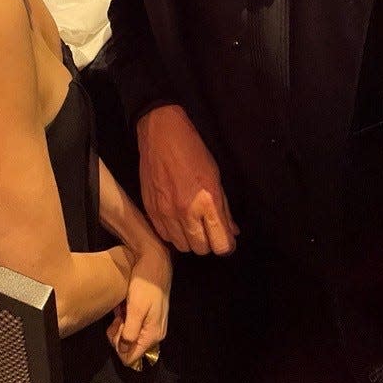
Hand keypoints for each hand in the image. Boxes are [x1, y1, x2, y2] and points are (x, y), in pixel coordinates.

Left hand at [106, 240, 170, 366]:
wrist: (155, 262)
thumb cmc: (145, 284)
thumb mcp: (136, 308)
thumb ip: (130, 332)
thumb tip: (123, 349)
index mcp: (153, 334)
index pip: (131, 357)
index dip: (118, 345)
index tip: (117, 326)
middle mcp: (156, 334)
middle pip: (130, 348)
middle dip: (119, 335)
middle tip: (118, 316)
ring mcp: (154, 325)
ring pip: (131, 337)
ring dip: (122, 325)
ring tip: (122, 309)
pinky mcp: (151, 316)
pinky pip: (135, 326)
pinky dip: (127, 319)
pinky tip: (125, 306)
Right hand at [138, 105, 238, 254]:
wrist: (160, 133)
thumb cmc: (192, 150)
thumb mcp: (215, 176)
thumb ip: (224, 208)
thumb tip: (232, 231)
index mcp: (207, 201)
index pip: (221, 245)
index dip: (226, 244)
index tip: (225, 237)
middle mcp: (185, 211)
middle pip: (201, 249)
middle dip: (208, 242)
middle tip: (208, 228)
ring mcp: (165, 212)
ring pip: (182, 247)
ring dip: (190, 239)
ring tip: (191, 223)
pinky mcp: (150, 210)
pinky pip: (164, 236)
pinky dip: (173, 233)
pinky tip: (177, 220)